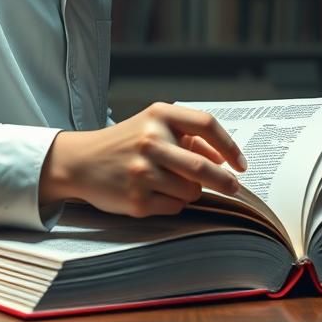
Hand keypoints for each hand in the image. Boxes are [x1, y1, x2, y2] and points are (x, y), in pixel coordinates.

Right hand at [39, 102, 248, 217]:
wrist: (80, 162)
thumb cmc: (124, 143)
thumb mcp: (152, 125)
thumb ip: (188, 137)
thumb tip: (224, 158)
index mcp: (158, 115)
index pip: (206, 125)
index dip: (230, 146)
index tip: (241, 163)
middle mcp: (150, 140)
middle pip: (203, 167)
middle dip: (225, 182)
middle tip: (234, 188)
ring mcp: (142, 172)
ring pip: (191, 191)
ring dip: (191, 191)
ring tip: (171, 183)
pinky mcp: (137, 199)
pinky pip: (175, 207)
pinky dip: (174, 203)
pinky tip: (156, 193)